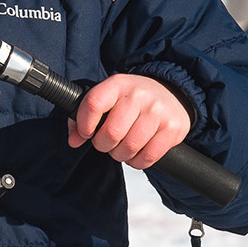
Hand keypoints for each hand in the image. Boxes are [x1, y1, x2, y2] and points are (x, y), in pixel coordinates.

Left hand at [68, 74, 192, 169]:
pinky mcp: (173, 129)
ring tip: (122, 148)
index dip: (84, 124)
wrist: (172, 94)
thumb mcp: (108, 98)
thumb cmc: (133, 101)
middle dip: (103, 145)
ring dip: (120, 155)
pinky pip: (148, 157)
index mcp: (118, 84)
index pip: (93, 104)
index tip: (86, 132)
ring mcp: (158, 112)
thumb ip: (83, 116)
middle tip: (106, 142)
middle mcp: (139, 95)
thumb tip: (74, 140)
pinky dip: (137, 162)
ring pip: (129, 148)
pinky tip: (136, 153)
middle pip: (111, 133)